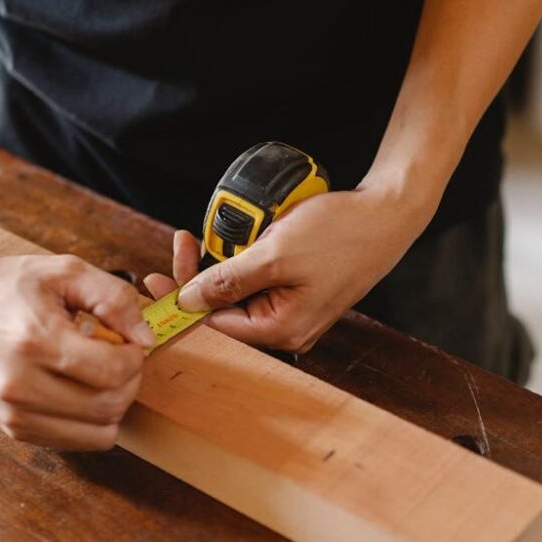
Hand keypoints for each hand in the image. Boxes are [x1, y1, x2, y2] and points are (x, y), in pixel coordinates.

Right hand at [0, 252, 154, 449]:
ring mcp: (13, 413)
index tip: (130, 342)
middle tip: (119, 356)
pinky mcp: (13, 428)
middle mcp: (20, 384)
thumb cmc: (8, 286)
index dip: (135, 358)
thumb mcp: (66, 271)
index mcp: (34, 340)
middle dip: (130, 381)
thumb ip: (114, 298)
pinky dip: (91, 421)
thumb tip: (145, 338)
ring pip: (98, 433)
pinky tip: (80, 389)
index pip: (112, 372)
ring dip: (113, 405)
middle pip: (109, 407)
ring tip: (98, 373)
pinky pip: (75, 442)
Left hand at [145, 189, 432, 352]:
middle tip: (183, 242)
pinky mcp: (300, 287)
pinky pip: (260, 278)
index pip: (215, 325)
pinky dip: (245, 257)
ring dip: (223, 262)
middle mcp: (287, 325)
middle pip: (225, 308)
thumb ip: (228, 280)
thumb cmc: (342, 234)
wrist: (388, 213)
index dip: (182, 300)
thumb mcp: (276, 254)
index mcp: (281, 328)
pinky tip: (243, 236)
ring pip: (240, 290)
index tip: (154, 278)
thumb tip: (187, 301)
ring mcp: (295, 306)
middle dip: (200, 276)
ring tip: (216, 233)